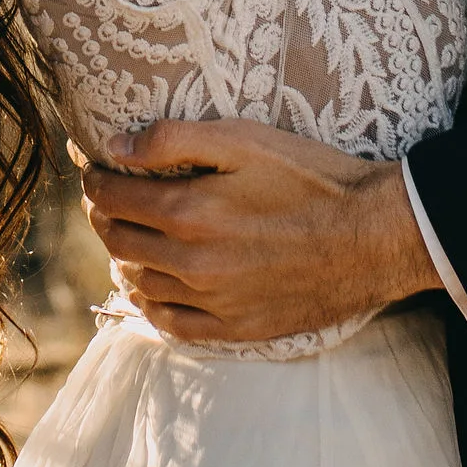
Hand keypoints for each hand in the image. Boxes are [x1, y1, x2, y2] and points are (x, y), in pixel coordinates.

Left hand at [76, 120, 435, 344]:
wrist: (373, 237)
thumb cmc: (313, 178)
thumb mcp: (246, 139)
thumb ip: (175, 139)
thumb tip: (116, 148)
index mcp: (188, 211)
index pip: (113, 197)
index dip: (95, 180)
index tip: (94, 168)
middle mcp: (191, 262)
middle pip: (118, 241)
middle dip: (103, 215)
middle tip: (106, 198)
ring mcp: (212, 301)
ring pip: (139, 282)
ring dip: (124, 256)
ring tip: (129, 236)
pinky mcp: (235, 328)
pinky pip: (172, 325)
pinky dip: (151, 305)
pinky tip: (152, 289)